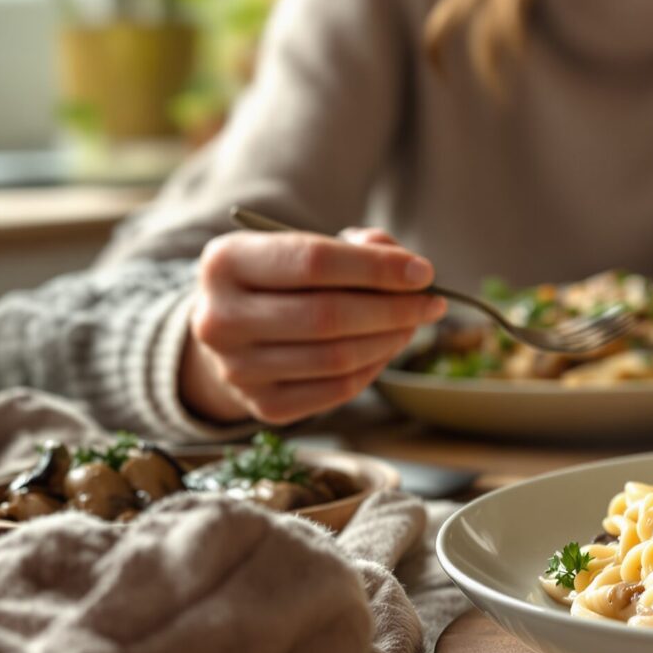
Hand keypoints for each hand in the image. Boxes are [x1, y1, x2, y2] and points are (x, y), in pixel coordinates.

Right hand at [181, 227, 448, 424]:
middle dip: (394, 309)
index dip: (376, 268)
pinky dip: (374, 368)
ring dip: (390, 340)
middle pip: (327, 315)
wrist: (233, 334)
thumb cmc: (282, 283)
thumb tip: (407, 269)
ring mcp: (237, 368)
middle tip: (432, 303)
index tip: (423, 273)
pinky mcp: (263, 405)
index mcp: (226, 262)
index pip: (313, 261)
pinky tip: (386, 348)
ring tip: (412, 324)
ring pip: (337, 357)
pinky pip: (338, 390)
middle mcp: (219, 318)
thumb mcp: (305, 247)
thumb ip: (357, 246)